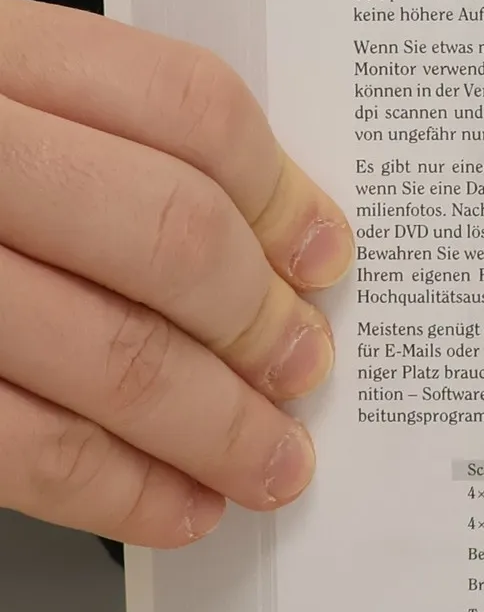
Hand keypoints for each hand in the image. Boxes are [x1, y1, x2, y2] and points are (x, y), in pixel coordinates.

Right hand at [0, 0, 351, 547]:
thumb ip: (95, 136)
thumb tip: (269, 235)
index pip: (184, 107)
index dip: (280, 190)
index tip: (324, 254)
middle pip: (170, 236)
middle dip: (259, 322)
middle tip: (303, 367)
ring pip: (112, 354)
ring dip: (217, 427)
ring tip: (268, 460)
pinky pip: (23, 446)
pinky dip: (118, 490)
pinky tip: (173, 505)